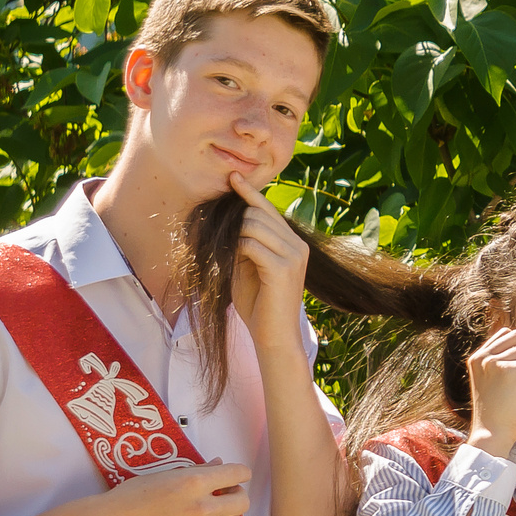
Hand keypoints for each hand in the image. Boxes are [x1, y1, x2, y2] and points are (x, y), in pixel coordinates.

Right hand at [98, 461, 253, 515]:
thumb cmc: (133, 496)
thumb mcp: (165, 474)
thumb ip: (197, 470)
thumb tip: (219, 463)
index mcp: (194, 482)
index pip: (239, 473)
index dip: (239, 474)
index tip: (233, 478)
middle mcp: (201, 507)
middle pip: (242, 502)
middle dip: (236, 496)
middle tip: (224, 497)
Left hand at [225, 171, 310, 355]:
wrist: (273, 337)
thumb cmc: (258, 303)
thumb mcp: (249, 266)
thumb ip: (245, 243)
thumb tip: (228, 220)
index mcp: (293, 244)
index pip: (269, 210)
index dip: (250, 193)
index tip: (232, 179)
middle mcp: (298, 246)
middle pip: (257, 215)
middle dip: (233, 222)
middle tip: (217, 240)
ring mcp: (294, 256)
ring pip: (253, 226)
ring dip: (232, 238)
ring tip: (226, 257)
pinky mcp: (284, 269)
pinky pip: (251, 245)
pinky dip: (236, 251)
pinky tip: (232, 264)